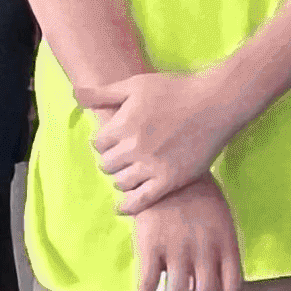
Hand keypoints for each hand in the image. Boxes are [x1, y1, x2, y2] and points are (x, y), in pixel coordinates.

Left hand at [82, 65, 248, 209]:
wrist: (216, 103)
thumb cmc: (176, 89)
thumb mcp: (136, 85)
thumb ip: (103, 93)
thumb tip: (75, 95)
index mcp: (123, 124)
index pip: (98, 144)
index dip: (104, 142)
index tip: (112, 142)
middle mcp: (134, 147)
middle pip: (107, 164)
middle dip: (111, 161)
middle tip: (120, 159)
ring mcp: (152, 166)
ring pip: (121, 183)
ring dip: (120, 179)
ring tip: (128, 174)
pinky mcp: (170, 180)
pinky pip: (141, 201)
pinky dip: (128, 206)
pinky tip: (123, 206)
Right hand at [132, 177, 243, 290]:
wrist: (169, 168)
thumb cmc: (199, 193)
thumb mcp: (221, 220)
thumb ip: (221, 249)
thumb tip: (215, 281)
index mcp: (226, 245)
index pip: (233, 288)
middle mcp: (205, 253)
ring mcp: (178, 251)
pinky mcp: (151, 246)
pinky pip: (147, 284)